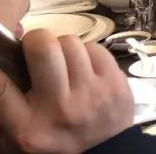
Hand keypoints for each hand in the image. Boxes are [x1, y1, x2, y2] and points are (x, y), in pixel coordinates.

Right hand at [0, 30, 133, 152]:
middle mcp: (60, 108)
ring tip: (61, 60)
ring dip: (62, 47)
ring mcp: (92, 94)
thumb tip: (1, 70)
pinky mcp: (116, 83)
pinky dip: (85, 52)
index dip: (0, 63)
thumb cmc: (55, 143)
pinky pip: (95, 48)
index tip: (3, 54)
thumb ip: (5, 105)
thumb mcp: (18, 135)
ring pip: (71, 43)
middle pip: (43, 48)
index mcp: (28, 127)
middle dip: (35, 40)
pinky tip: (82, 67)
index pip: (1, 85)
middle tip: (36, 49)